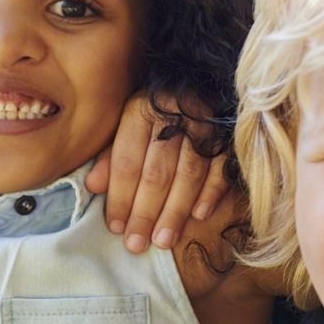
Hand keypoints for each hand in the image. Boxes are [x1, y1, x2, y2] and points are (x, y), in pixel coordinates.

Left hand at [84, 92, 229, 252]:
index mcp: (142, 112)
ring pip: (188, 175)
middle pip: (157, 173)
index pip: (128, 162)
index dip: (120, 197)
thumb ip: (112, 154)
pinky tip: (199, 216)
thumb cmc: (156, 108)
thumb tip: (93, 186)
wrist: (202, 78)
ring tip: (163, 241)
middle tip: (137, 244)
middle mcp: (173, 118)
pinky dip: (211, 192)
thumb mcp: (127, 121)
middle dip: (146, 212)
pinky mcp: (230, 134)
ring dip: (175, 211)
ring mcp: (205, 126)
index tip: (116, 227)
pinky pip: (221, 167)